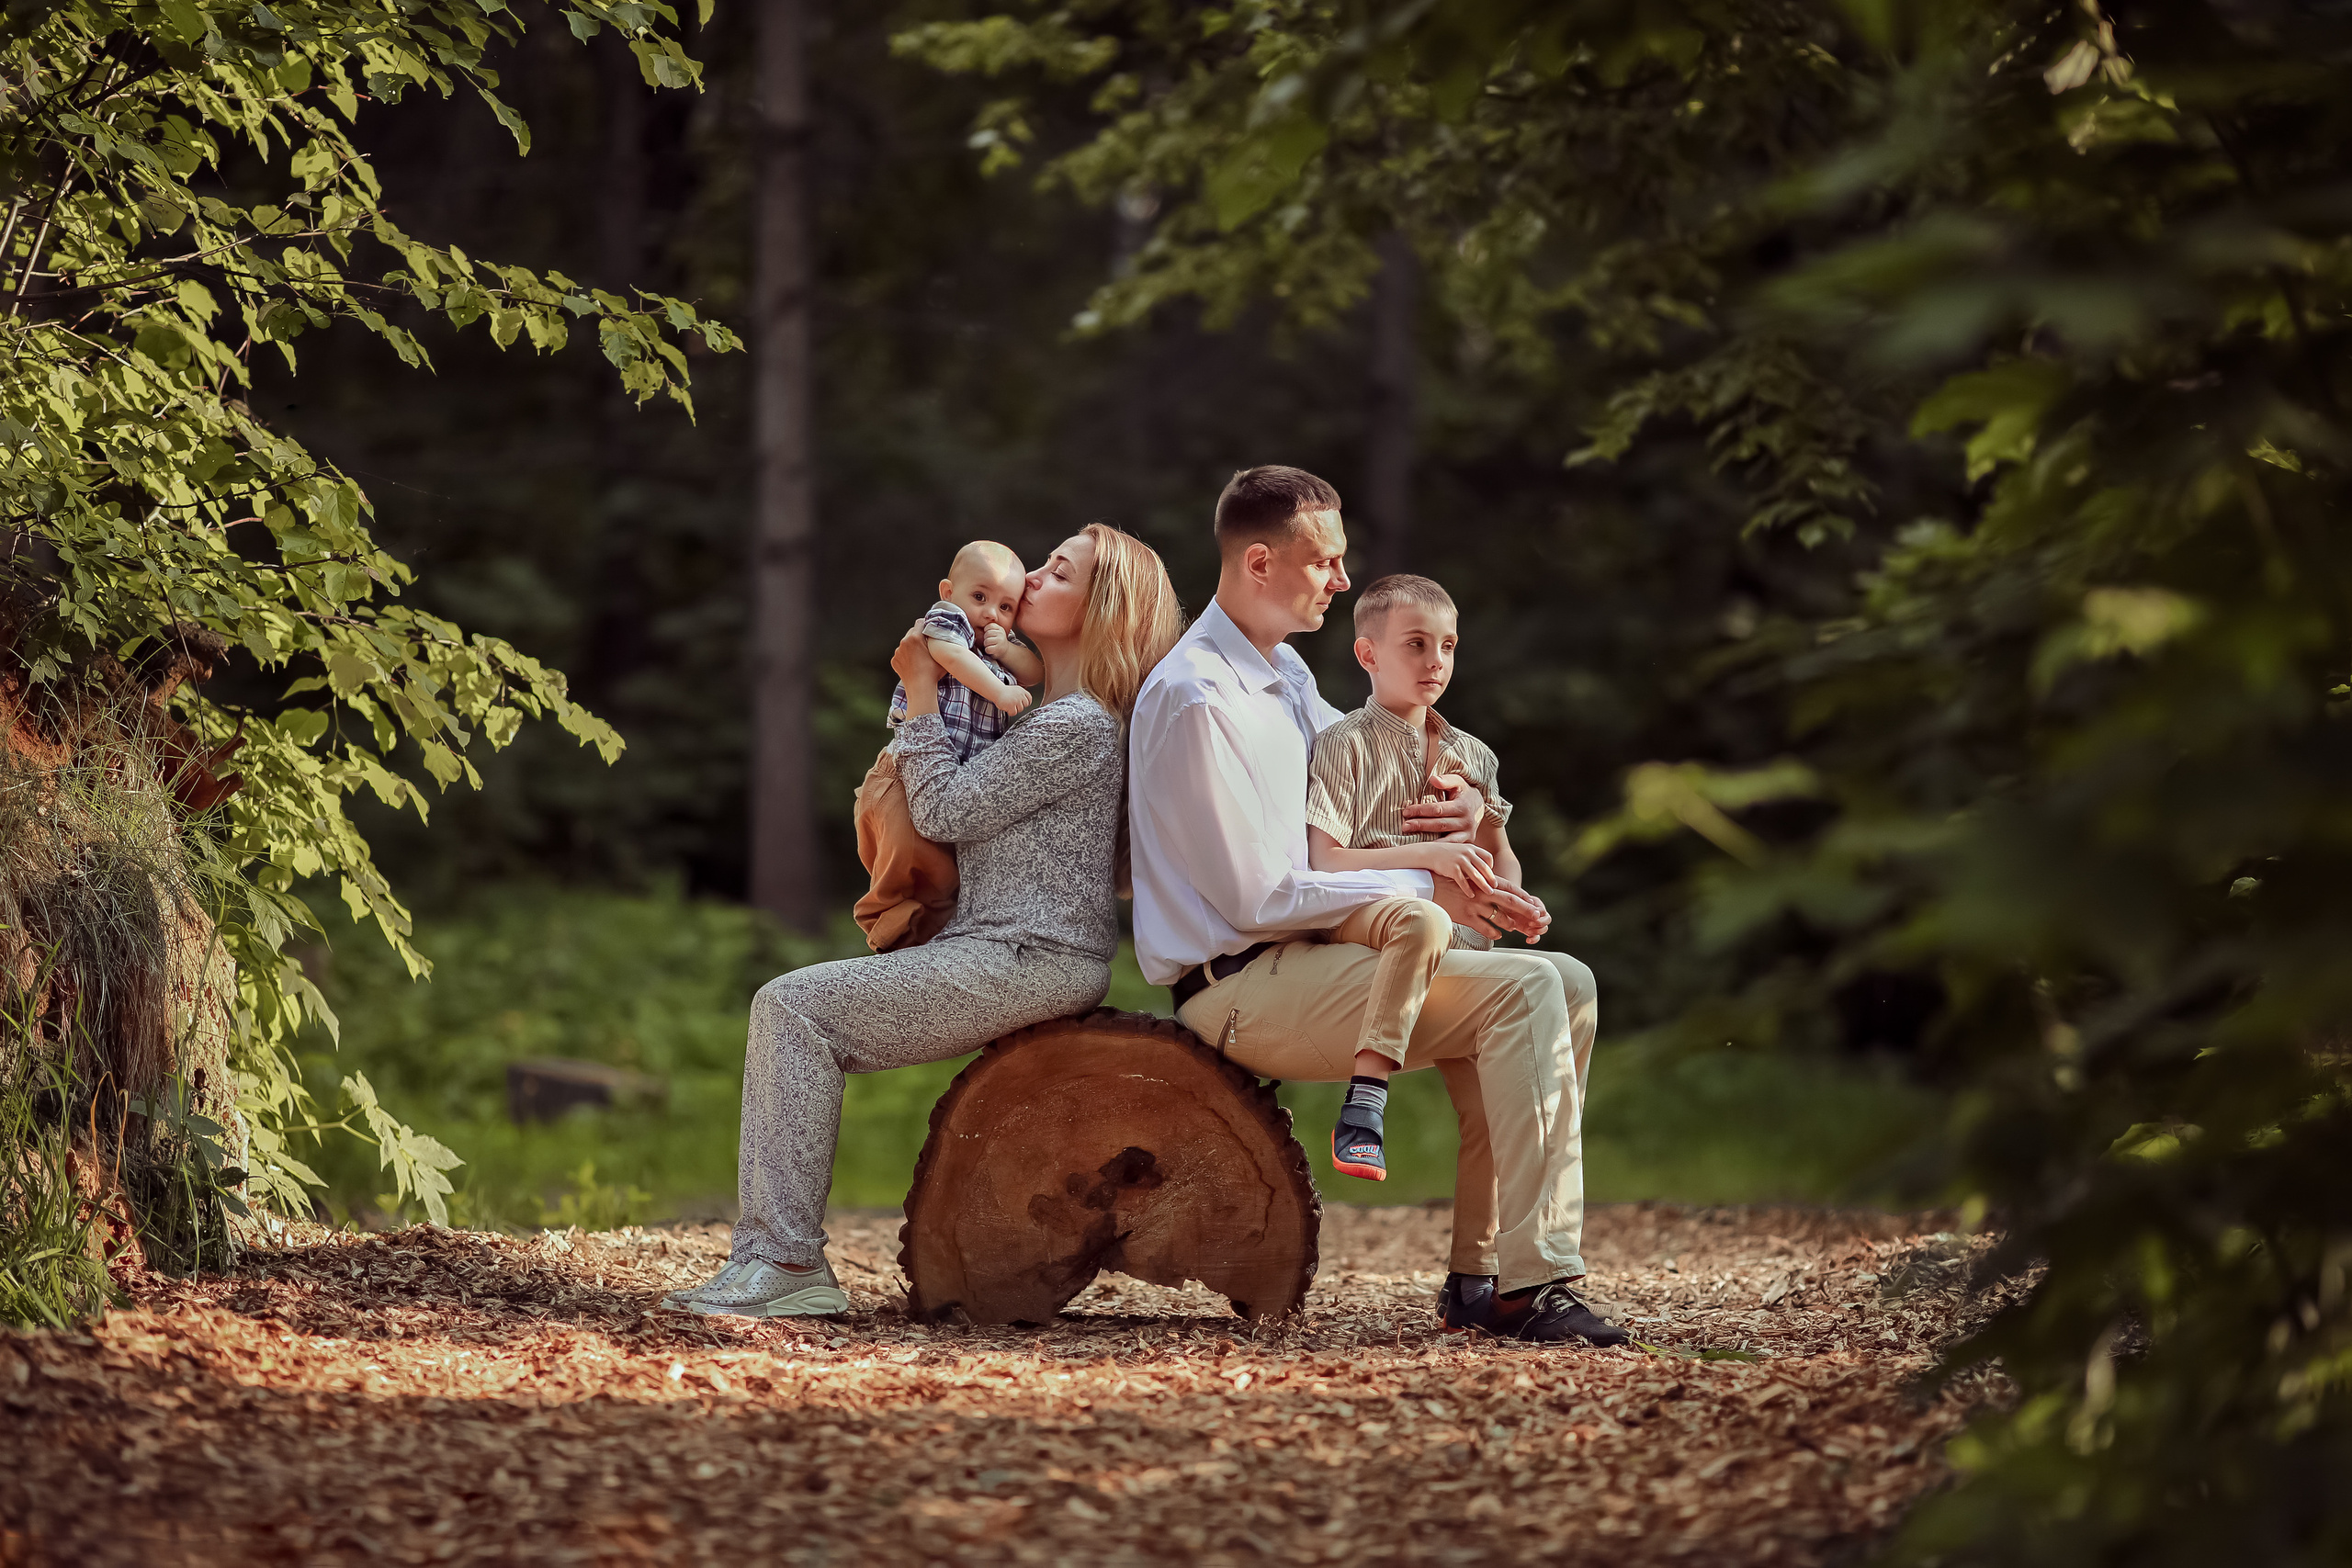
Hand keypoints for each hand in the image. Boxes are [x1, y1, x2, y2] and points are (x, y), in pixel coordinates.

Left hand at [890, 620, 938, 688]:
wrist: (920, 688)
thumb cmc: (933, 672)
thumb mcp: (941, 654)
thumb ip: (940, 642)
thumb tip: (942, 635)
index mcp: (915, 638)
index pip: (920, 622)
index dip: (926, 625)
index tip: (930, 630)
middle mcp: (904, 642)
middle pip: (912, 632)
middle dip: (918, 636)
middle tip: (926, 644)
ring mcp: (898, 652)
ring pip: (906, 644)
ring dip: (912, 647)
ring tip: (920, 657)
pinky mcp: (895, 660)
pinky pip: (901, 654)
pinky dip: (906, 657)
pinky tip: (914, 664)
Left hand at [981, 623, 1011, 657]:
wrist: (1005, 650)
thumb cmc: (998, 641)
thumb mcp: (997, 632)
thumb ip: (991, 629)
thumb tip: (980, 626)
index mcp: (1000, 629)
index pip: (990, 626)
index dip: (986, 630)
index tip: (988, 635)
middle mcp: (1001, 634)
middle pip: (987, 634)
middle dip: (985, 638)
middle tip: (989, 641)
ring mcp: (1000, 641)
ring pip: (986, 641)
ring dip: (986, 645)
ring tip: (990, 645)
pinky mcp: (998, 649)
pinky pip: (987, 649)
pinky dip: (987, 650)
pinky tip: (991, 650)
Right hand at [992, 683, 1032, 716]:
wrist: (996, 691)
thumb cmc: (1005, 692)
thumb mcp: (1016, 690)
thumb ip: (1022, 695)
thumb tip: (1027, 702)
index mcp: (1022, 691)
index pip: (1029, 699)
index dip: (1025, 702)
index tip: (1021, 703)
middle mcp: (1020, 695)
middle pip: (1025, 705)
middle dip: (1020, 706)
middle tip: (1013, 704)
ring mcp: (1016, 700)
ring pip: (1020, 709)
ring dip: (1014, 709)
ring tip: (1009, 704)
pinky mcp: (1011, 706)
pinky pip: (1014, 713)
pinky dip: (1010, 712)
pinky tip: (1007, 707)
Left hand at [1402, 773, 1484, 842]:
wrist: (1478, 805)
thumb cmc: (1463, 792)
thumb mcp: (1458, 782)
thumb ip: (1446, 780)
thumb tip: (1433, 779)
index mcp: (1463, 806)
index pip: (1438, 809)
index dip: (1421, 810)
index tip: (1406, 811)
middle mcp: (1466, 822)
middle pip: (1440, 825)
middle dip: (1420, 825)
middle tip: (1404, 826)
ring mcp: (1467, 834)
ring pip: (1446, 840)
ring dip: (1428, 841)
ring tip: (1412, 841)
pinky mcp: (1467, 842)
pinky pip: (1451, 847)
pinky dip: (1438, 849)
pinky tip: (1425, 850)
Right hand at [1419, 841, 1496, 894]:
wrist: (1429, 853)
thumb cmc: (1446, 854)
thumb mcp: (1461, 850)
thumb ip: (1472, 857)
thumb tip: (1483, 869)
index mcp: (1471, 848)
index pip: (1488, 857)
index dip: (1491, 867)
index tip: (1491, 876)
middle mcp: (1467, 853)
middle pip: (1484, 867)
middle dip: (1491, 878)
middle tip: (1495, 887)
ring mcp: (1460, 861)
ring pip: (1476, 875)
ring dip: (1483, 885)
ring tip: (1489, 892)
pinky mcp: (1452, 869)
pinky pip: (1463, 881)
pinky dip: (1468, 889)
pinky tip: (1471, 895)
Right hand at [1431, 875, 1548, 940]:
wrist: (1429, 887)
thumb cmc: (1450, 882)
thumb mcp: (1468, 878)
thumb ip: (1484, 883)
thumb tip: (1498, 889)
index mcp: (1484, 882)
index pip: (1510, 888)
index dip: (1524, 897)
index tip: (1535, 903)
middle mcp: (1482, 893)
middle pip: (1510, 902)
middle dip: (1525, 910)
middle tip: (1537, 918)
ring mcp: (1475, 906)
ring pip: (1500, 918)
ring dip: (1509, 924)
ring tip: (1513, 927)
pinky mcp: (1466, 917)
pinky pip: (1486, 929)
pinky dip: (1494, 933)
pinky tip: (1497, 934)